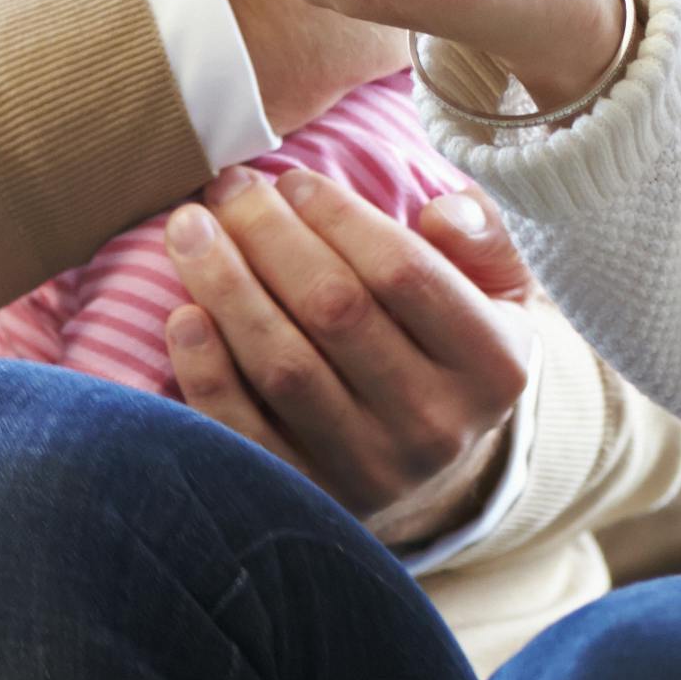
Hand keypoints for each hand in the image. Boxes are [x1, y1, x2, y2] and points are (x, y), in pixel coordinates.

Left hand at [156, 162, 536, 524]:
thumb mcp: (498, 294)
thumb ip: (481, 239)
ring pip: (284, 367)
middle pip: (335, 310)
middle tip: (229, 188)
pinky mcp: (307, 498)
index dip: (338, 216)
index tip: (293, 181)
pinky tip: (182, 315)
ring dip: (226, 287)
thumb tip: (442, 211)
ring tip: (189, 229)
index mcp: (493, 363)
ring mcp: (371, 470)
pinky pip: (244, 434)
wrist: (434, 476)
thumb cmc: (449, 352)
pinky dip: (206, 373)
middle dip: (269, 235)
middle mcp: (437, 424)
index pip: (405, 272)